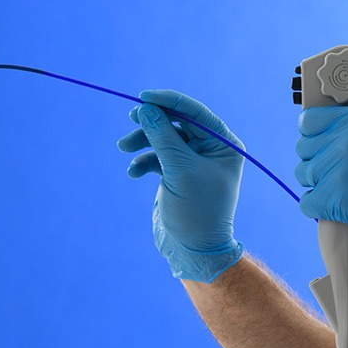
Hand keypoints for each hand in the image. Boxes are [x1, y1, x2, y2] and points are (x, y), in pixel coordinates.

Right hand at [118, 89, 243, 281]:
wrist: (193, 250)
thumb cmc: (196, 210)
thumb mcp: (180, 170)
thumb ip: (162, 136)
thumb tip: (147, 108)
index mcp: (223, 144)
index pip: (195, 112)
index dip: (169, 101)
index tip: (143, 97)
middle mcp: (210, 149)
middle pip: (176, 122)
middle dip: (152, 122)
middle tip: (131, 118)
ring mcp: (192, 162)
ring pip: (163, 138)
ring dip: (142, 141)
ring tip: (124, 148)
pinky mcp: (176, 174)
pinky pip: (156, 157)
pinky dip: (143, 162)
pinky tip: (133, 173)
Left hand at [294, 54, 347, 259]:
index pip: (308, 120)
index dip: (313, 127)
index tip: (325, 135)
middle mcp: (342, 144)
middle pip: (303, 147)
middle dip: (315, 153)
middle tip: (334, 160)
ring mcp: (337, 175)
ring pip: (303, 174)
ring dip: (315, 178)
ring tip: (336, 181)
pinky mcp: (337, 204)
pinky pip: (306, 203)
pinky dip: (316, 203)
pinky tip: (333, 201)